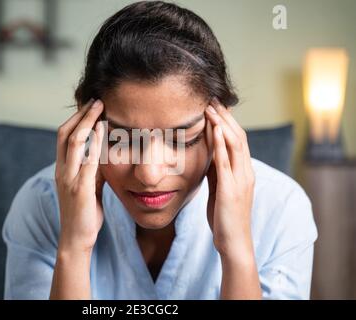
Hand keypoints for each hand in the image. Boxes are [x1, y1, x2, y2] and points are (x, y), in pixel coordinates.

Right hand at [55, 98, 105, 252]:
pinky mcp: (80, 188)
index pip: (63, 137)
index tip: (89, 107)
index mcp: (61, 169)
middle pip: (65, 133)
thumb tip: (102, 155)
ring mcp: (69, 178)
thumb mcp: (88, 187)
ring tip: (99, 106)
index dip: (75, 119)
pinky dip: (94, 141)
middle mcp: (62, 170)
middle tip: (96, 100)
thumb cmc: (83, 213)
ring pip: (74, 141)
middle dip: (80, 114)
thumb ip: (92, 171)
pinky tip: (103, 129)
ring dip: (86, 121)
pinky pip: (87, 159)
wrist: (76, 239)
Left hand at [204, 98, 255, 259]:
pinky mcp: (231, 189)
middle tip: (212, 98)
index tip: (215, 105)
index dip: (228, 121)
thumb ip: (217, 171)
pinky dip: (221, 143)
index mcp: (243, 171)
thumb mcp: (219, 188)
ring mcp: (241, 180)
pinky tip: (215, 128)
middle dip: (226, 116)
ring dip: (223, 123)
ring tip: (211, 107)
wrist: (233, 242)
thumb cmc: (224, 216)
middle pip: (239, 136)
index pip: (238, 139)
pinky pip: (226, 161)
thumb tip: (209, 153)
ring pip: (235, 144)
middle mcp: (246, 172)